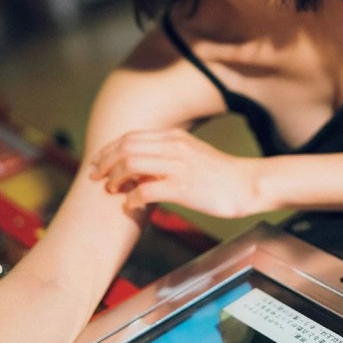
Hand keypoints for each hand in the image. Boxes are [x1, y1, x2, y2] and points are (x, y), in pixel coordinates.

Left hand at [90, 128, 260, 218]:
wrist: (247, 184)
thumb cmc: (220, 174)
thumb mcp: (192, 153)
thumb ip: (168, 154)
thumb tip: (141, 167)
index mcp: (174, 136)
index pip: (130, 137)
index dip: (109, 150)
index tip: (98, 163)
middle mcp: (174, 147)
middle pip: (125, 147)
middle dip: (105, 163)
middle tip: (96, 178)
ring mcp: (178, 166)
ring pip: (131, 164)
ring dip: (115, 179)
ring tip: (112, 190)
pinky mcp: (183, 188)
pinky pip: (146, 190)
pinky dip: (131, 199)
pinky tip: (130, 206)